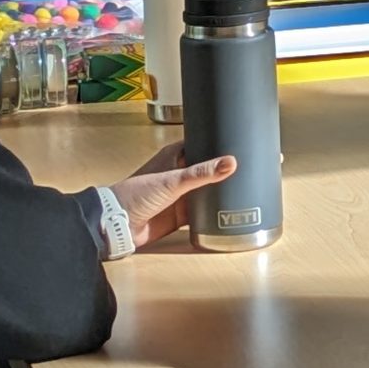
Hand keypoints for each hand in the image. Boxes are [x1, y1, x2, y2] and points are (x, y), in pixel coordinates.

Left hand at [111, 143, 237, 248]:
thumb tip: (231, 162)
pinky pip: (203, 211)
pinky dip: (214, 211)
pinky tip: (230, 210)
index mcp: (175, 156)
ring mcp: (181, 194)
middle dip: (224, 169)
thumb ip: (202, 173)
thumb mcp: (172, 180)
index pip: (202, 143)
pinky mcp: (182, 214)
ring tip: (247, 187)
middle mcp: (180, 173)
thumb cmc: (136, 194)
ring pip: (207, 190)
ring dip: (220, 191)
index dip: (219, 143)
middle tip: (250, 167)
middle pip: (208, 168)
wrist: (119, 225)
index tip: (240, 142)